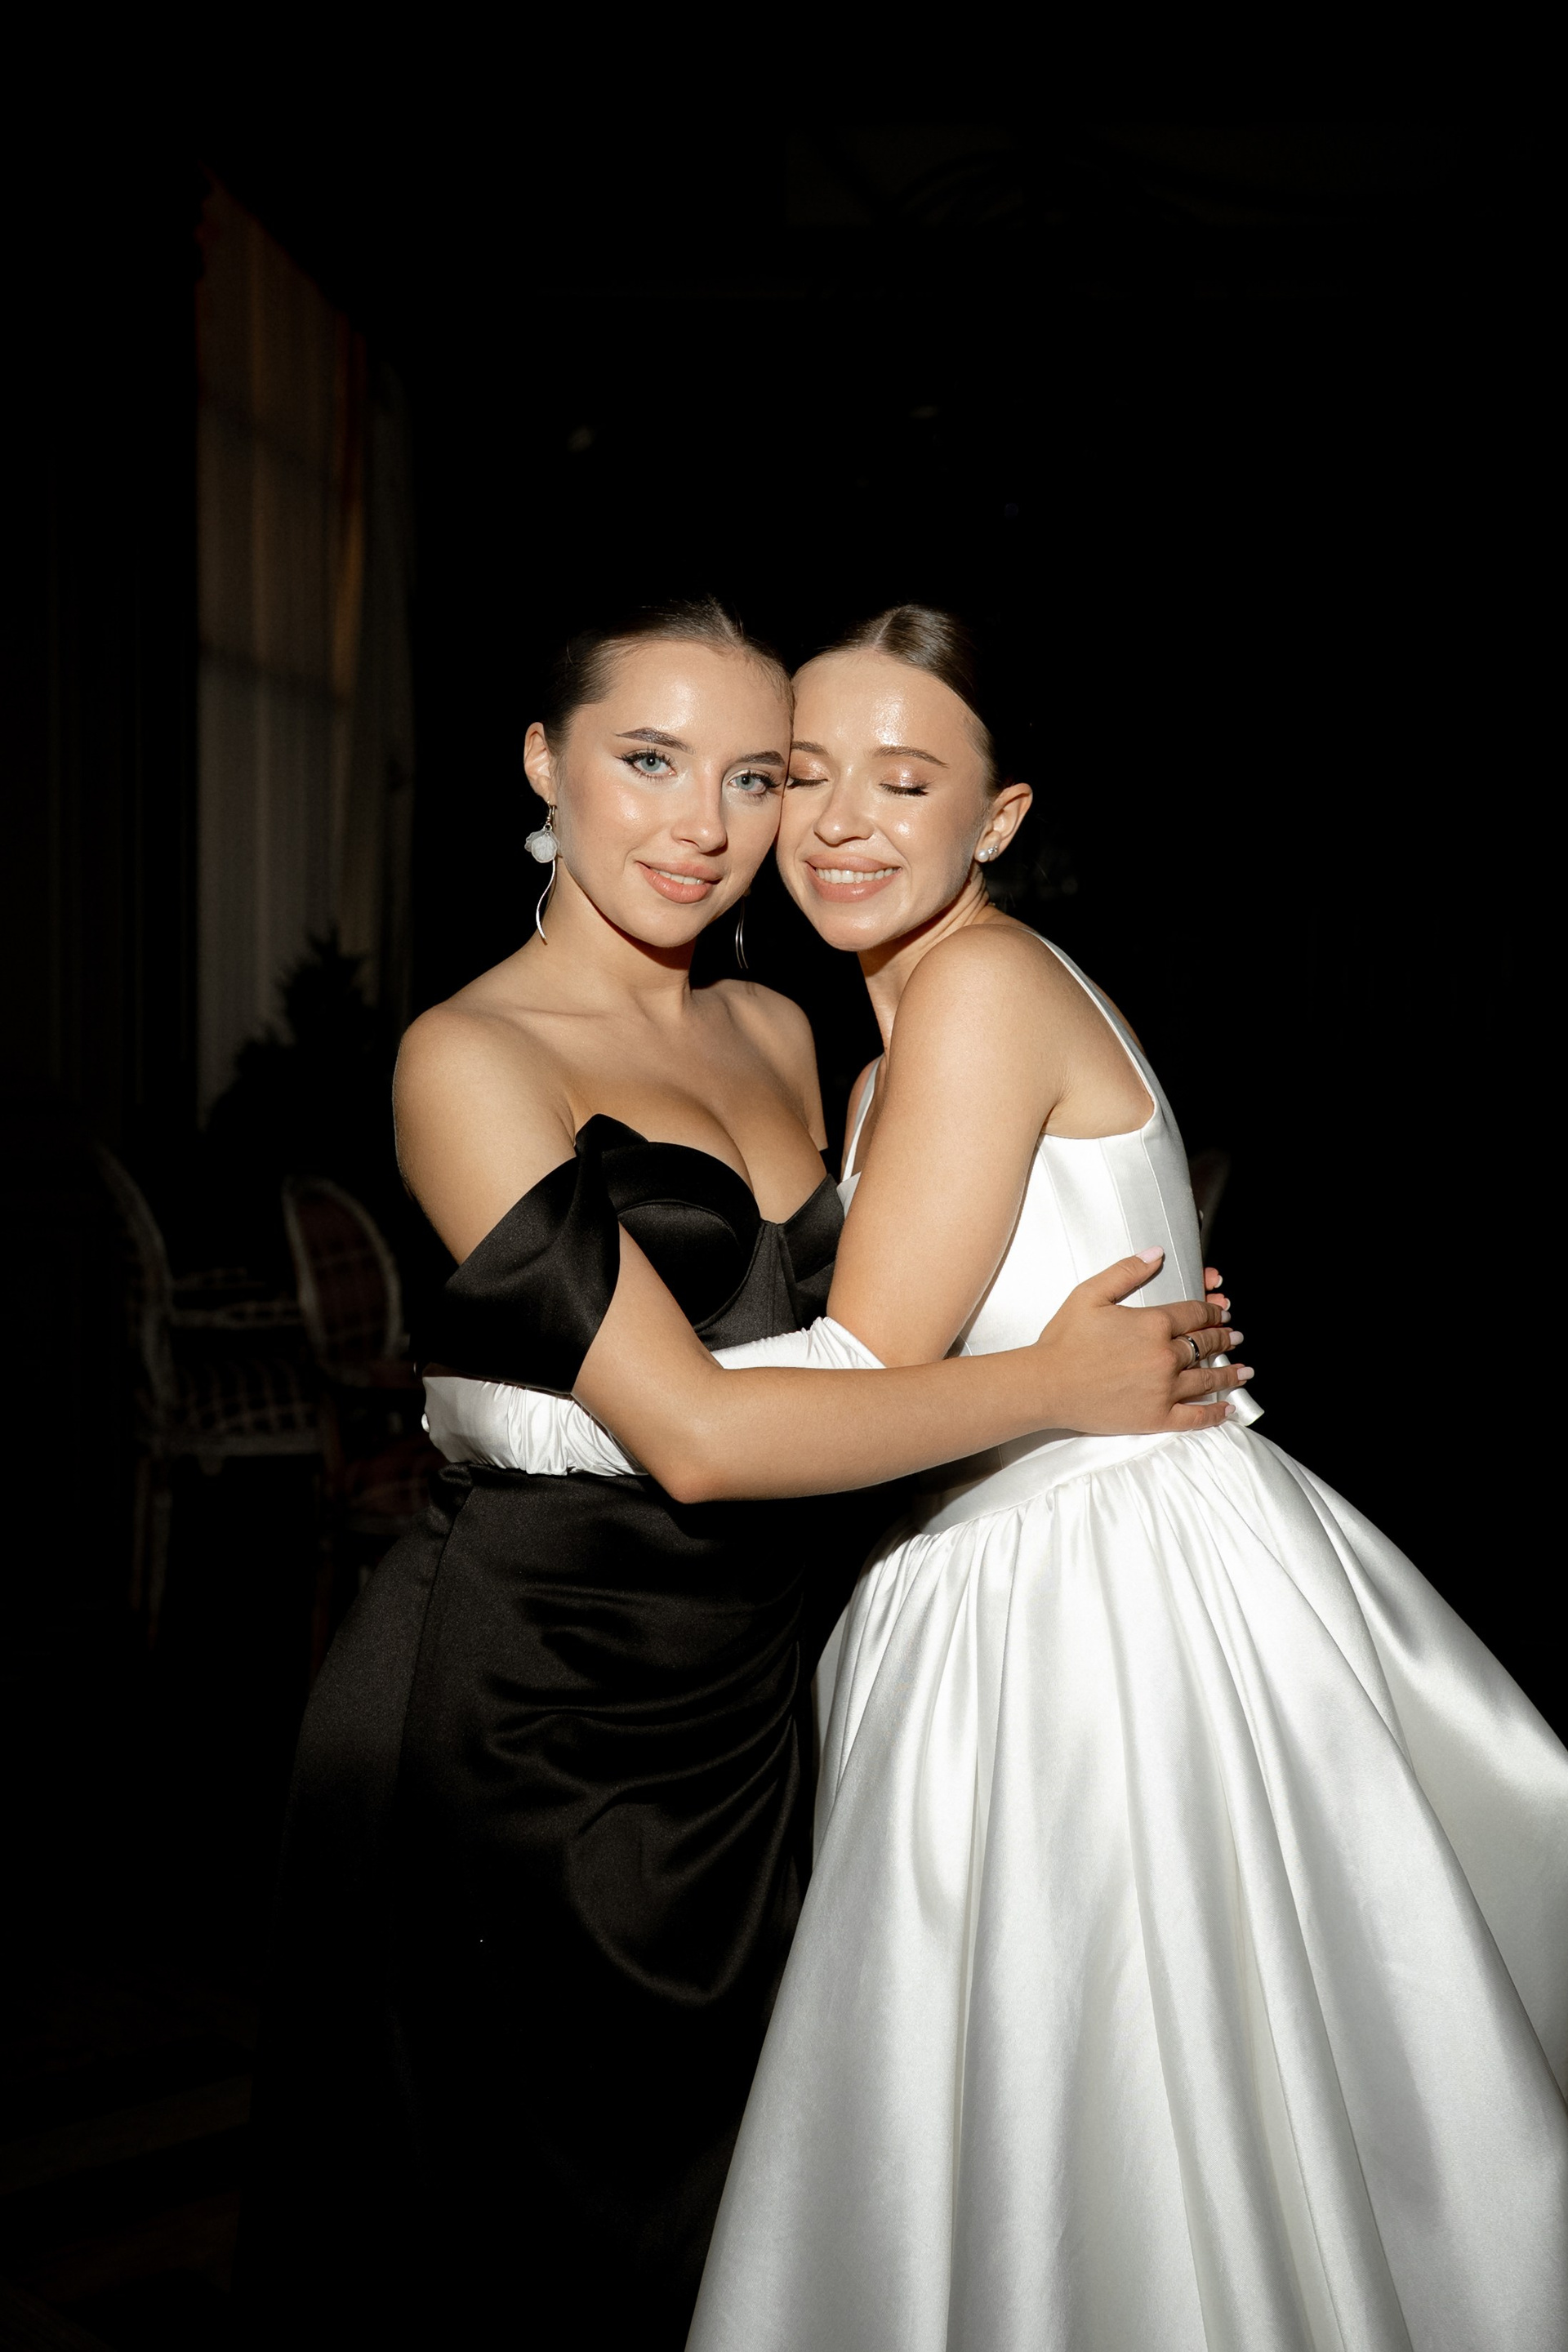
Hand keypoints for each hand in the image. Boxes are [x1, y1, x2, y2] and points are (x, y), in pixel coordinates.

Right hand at [1032, 1248, 1251, 1434]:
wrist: (1046, 1385)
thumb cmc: (1063, 1341)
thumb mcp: (1090, 1294)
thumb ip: (1126, 1271)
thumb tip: (1156, 1254)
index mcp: (1152, 1324)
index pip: (1194, 1313)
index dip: (1212, 1310)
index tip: (1221, 1311)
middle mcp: (1165, 1356)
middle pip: (1205, 1344)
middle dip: (1223, 1338)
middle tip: (1234, 1336)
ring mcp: (1164, 1389)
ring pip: (1208, 1378)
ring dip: (1230, 1373)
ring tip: (1243, 1370)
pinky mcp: (1157, 1416)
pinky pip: (1195, 1416)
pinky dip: (1215, 1413)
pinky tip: (1227, 1409)